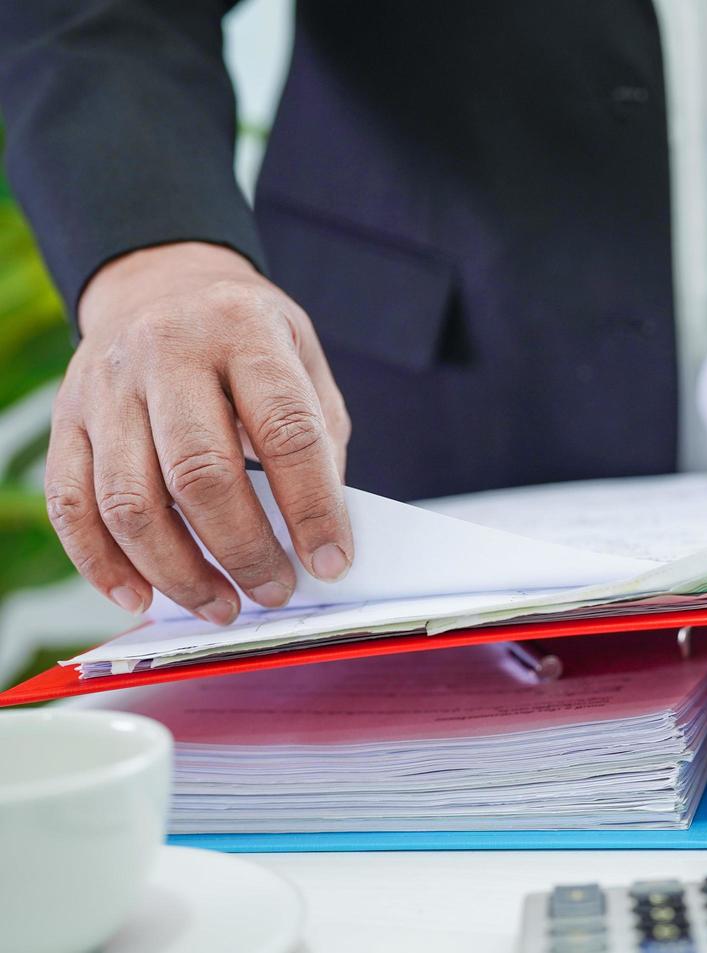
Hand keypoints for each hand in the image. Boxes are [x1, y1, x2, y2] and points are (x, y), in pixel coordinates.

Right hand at [47, 242, 352, 624]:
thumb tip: (319, 539)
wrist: (163, 283)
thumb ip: (317, 442)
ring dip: (178, 571)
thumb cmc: (247, 339)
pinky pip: (72, 505)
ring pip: (130, 502)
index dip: (312, 508)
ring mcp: (106, 386)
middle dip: (243, 549)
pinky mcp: (65, 418)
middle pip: (200, 473)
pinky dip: (103, 564)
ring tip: (221, 606)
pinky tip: (141, 596)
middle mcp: (167, 352)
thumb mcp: (304, 363)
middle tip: (275, 592)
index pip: (285, 432)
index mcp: (243, 330)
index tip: (331, 561)